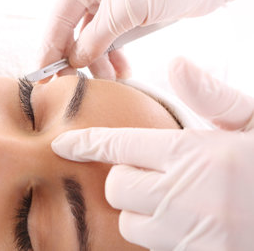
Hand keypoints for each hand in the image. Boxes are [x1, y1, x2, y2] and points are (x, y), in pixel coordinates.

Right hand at [40, 0, 253, 78]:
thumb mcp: (126, 7)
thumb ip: (96, 37)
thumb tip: (76, 60)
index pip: (60, 16)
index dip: (50, 47)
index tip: (43, 75)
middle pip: (76, 27)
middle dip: (76, 57)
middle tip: (76, 84)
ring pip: (97, 35)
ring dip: (99, 59)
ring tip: (109, 80)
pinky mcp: (138, 9)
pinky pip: (118, 37)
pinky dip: (116, 54)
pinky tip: (122, 70)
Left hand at [51, 58, 253, 249]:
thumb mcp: (253, 122)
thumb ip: (212, 97)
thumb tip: (178, 65)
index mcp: (193, 154)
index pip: (120, 146)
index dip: (85, 144)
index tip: (62, 144)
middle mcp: (184, 194)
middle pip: (117, 187)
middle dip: (125, 177)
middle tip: (151, 171)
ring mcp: (188, 232)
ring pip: (129, 221)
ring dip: (138, 209)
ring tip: (168, 198)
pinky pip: (152, 245)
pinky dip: (156, 232)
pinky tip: (182, 219)